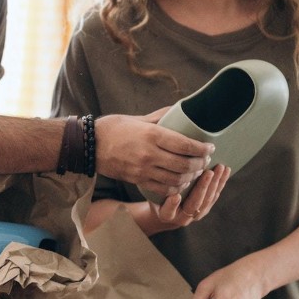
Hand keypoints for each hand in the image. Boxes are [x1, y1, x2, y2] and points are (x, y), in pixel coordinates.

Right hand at [94, 109, 212, 196]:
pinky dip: (176, 188)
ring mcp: (143, 169)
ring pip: (176, 179)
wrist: (88, 146)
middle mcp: (149, 154)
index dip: (202, 148)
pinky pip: (163, 189)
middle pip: (184, 164)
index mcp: (152, 135)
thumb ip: (160, 117)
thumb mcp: (137, 119)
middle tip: (205, 160)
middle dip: (200, 164)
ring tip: (195, 171)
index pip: (186, 145)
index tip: (210, 148)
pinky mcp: (137, 180)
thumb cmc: (113, 128)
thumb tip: (180, 110)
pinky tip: (180, 182)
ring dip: (190, 177)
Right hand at [151, 165, 229, 227]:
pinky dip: (221, 183)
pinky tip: (225, 172)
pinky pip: (214, 197)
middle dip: (203, 187)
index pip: (168, 211)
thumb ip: (157, 187)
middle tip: (209, 172)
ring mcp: (196, 215)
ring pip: (208, 200)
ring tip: (220, 168)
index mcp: (166, 215)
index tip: (175, 195)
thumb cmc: (157, 197)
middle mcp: (182, 218)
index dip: (172, 204)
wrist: (167, 213)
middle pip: (194, 203)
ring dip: (216, 183)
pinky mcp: (205, 209)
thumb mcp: (152, 194)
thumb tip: (159, 176)